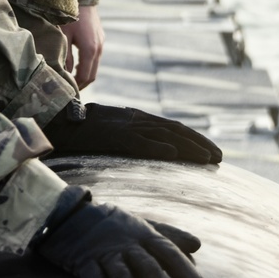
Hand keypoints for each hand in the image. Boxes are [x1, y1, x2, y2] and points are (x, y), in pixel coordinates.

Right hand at [36, 196, 206, 277]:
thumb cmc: (111, 224)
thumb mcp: (140, 224)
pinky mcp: (82, 261)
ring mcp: (103, 251)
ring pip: (121, 276)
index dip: (186, 272)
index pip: (168, 251)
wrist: (68, 214)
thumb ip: (168, 235)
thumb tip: (197, 244)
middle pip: (147, 266)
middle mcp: (125, 242)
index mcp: (142, 232)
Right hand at [45, 101, 221, 164]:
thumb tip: (149, 149)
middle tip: (220, 157)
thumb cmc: (82, 130)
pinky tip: (174, 154)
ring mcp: (126, 126)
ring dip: (190, 147)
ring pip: (166, 135)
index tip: (211, 151)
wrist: (58, 122)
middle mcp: (135, 119)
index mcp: (136, 118)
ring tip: (209, 159)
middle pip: (176, 129)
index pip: (172, 127)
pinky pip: (140, 141)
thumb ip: (130, 136)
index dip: (194, 139)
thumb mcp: (111, 131)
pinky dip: (158, 146)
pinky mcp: (115, 135)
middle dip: (200, 143)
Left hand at [60, 5, 104, 87]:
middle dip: (81, 84)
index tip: (67, 91)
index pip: (86, 76)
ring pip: (95, 66)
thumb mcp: (63, 36)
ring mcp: (101, 44)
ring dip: (84, 74)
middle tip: (69, 90)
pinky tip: (76, 66)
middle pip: (92, 75)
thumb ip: (65, 56)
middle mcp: (99, 49)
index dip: (77, 86)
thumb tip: (65, 74)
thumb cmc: (70, 16)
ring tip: (71, 80)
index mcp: (90, 50)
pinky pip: (95, 58)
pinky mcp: (100, 39)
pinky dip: (87, 65)